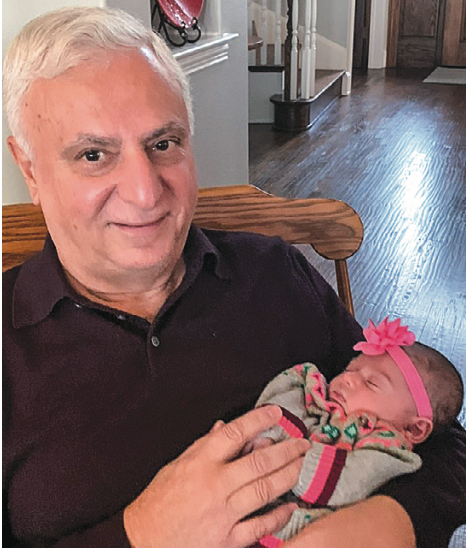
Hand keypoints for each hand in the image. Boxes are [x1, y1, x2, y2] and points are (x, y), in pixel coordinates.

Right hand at [123, 405, 309, 547]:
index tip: (276, 413)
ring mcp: (222, 513)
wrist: (142, 541)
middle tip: (303, 443)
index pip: (234, 433)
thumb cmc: (159, 500)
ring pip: (264, 490)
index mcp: (200, 462)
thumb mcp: (177, 465)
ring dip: (288, 476)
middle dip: (286, 450)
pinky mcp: (226, 540)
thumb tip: (224, 426)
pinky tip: (291, 506)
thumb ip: (203, 446)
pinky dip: (278, 516)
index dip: (258, 420)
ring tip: (302, 465)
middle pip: (259, 463)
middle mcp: (214, 485)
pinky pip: (259, 526)